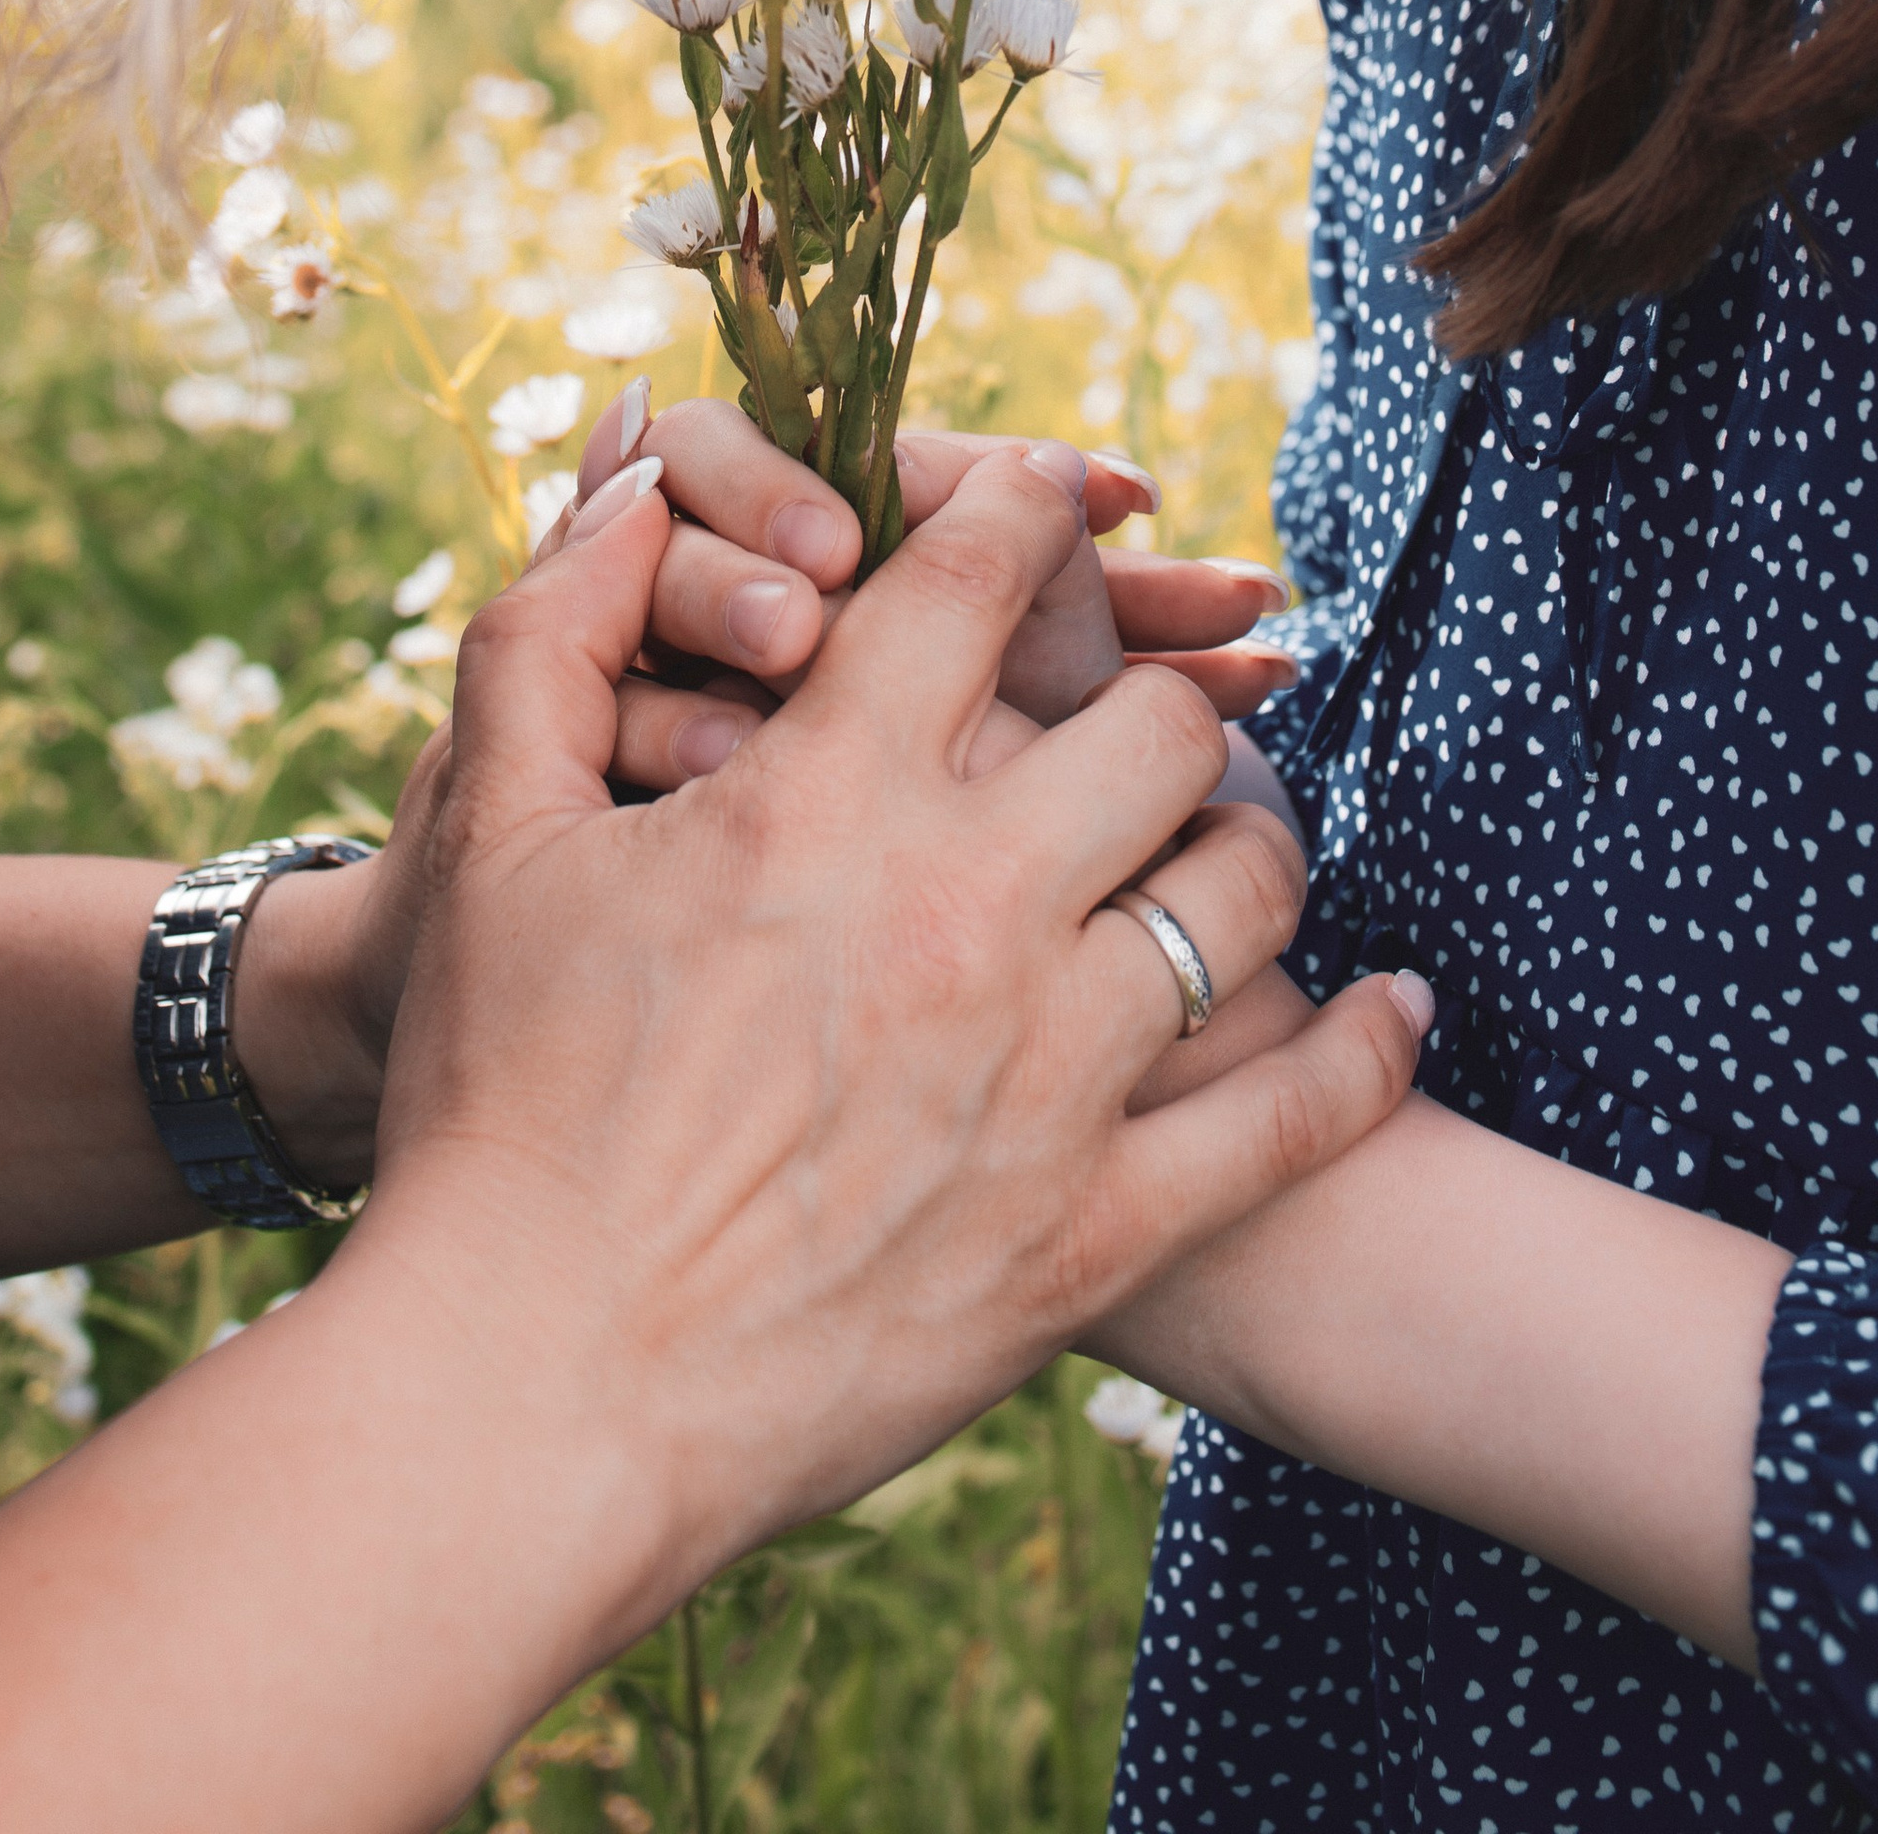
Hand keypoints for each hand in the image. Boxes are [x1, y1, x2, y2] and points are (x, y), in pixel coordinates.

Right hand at [235, 391, 1293, 1181]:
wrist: (527, 1392)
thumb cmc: (491, 1109)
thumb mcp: (483, 838)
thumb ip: (551, 635)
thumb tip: (630, 486)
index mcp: (828, 793)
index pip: (975, 580)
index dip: (1025, 510)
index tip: (1054, 498)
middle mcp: (966, 908)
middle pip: (1157, 727)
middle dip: (1151, 691)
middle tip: (1130, 713)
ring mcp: (1049, 1076)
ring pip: (1241, 894)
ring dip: (1247, 846)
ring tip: (1223, 844)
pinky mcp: (1093, 1231)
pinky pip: (1291, 1118)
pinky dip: (1362, 1052)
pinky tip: (1394, 1011)